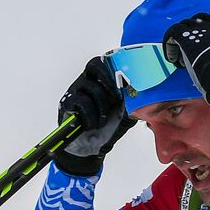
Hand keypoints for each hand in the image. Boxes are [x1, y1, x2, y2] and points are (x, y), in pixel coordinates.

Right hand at [53, 56, 132, 176]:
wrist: (89, 147)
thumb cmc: (107, 128)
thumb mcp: (124, 115)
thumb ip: (132, 104)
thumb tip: (142, 94)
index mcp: (104, 81)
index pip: (109, 61)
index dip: (118, 65)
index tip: (128, 80)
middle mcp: (89, 81)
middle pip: (96, 64)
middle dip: (109, 79)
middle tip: (117, 96)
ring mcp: (77, 90)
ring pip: (92, 87)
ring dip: (102, 106)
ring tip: (103, 121)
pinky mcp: (67, 102)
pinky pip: (81, 102)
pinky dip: (91, 116)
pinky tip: (92, 125)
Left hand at [162, 13, 209, 117]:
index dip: (205, 35)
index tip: (202, 49)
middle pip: (199, 20)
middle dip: (192, 33)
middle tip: (188, 51)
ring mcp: (199, 31)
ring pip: (184, 26)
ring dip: (179, 40)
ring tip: (178, 58)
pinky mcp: (186, 38)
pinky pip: (172, 33)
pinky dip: (169, 45)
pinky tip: (173, 59)